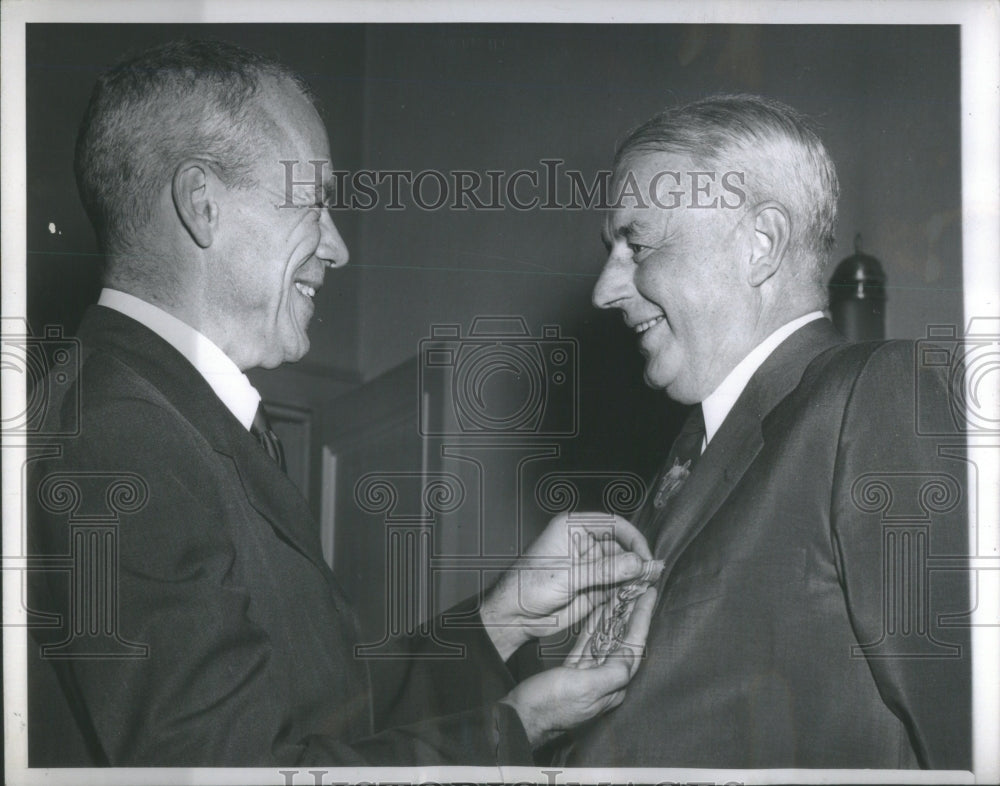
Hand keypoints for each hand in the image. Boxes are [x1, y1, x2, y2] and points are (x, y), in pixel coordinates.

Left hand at [481, 512, 653, 659]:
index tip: (646, 556)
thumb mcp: (569, 576)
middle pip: (622, 547)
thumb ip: (605, 570)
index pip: (613, 524)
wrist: (514, 615)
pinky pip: (617, 587)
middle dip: (636, 562)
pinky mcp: (593, 587)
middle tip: (650, 578)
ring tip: (644, 590)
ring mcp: (590, 566)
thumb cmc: (528, 587)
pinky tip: (633, 599)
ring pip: (622, 569)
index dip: (633, 538)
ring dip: (633, 579)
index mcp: (574, 528)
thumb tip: (639, 563)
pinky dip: (626, 593)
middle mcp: (584, 544)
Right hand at [500, 586, 656, 747]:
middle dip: (631, 613)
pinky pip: (589, 643)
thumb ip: (611, 673)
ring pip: (606, 638)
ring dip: (615, 615)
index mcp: (612, 685)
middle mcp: (604, 680)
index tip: (649, 595)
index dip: (642, 618)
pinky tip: (599, 612)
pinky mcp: (573, 670)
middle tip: (638, 588)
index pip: (633, 646)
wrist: (520, 717)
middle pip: (623, 639)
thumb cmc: (550, 705)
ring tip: (622, 593)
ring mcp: (589, 674)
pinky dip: (596, 626)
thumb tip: (631, 657)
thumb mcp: (584, 688)